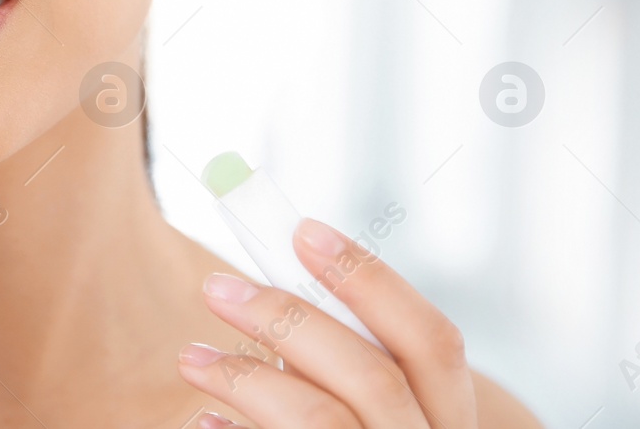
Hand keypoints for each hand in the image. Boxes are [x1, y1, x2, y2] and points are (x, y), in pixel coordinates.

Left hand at [178, 217, 476, 428]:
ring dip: (246, 378)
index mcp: (450, 421)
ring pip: (321, 423)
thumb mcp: (373, 406)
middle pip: (371, 377)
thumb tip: (273, 276)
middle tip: (215, 286)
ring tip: (189, 356)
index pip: (432, 340)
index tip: (301, 229)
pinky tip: (203, 420)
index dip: (371, 279)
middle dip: (288, 320)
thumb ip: (342, 359)